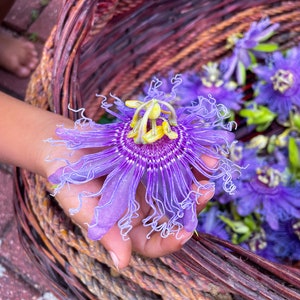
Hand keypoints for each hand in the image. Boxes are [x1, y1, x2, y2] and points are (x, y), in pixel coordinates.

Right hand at [48, 149, 215, 269]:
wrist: (67, 149)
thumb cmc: (70, 183)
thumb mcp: (84, 208)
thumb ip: (106, 233)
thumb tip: (123, 264)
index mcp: (128, 225)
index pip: (155, 242)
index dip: (171, 240)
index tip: (186, 232)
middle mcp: (144, 207)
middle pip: (174, 212)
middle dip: (192, 202)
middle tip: (206, 189)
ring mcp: (149, 183)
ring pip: (178, 185)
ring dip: (195, 175)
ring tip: (210, 162)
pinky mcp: (151, 162)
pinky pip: (172, 161)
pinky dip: (185, 155)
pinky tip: (197, 147)